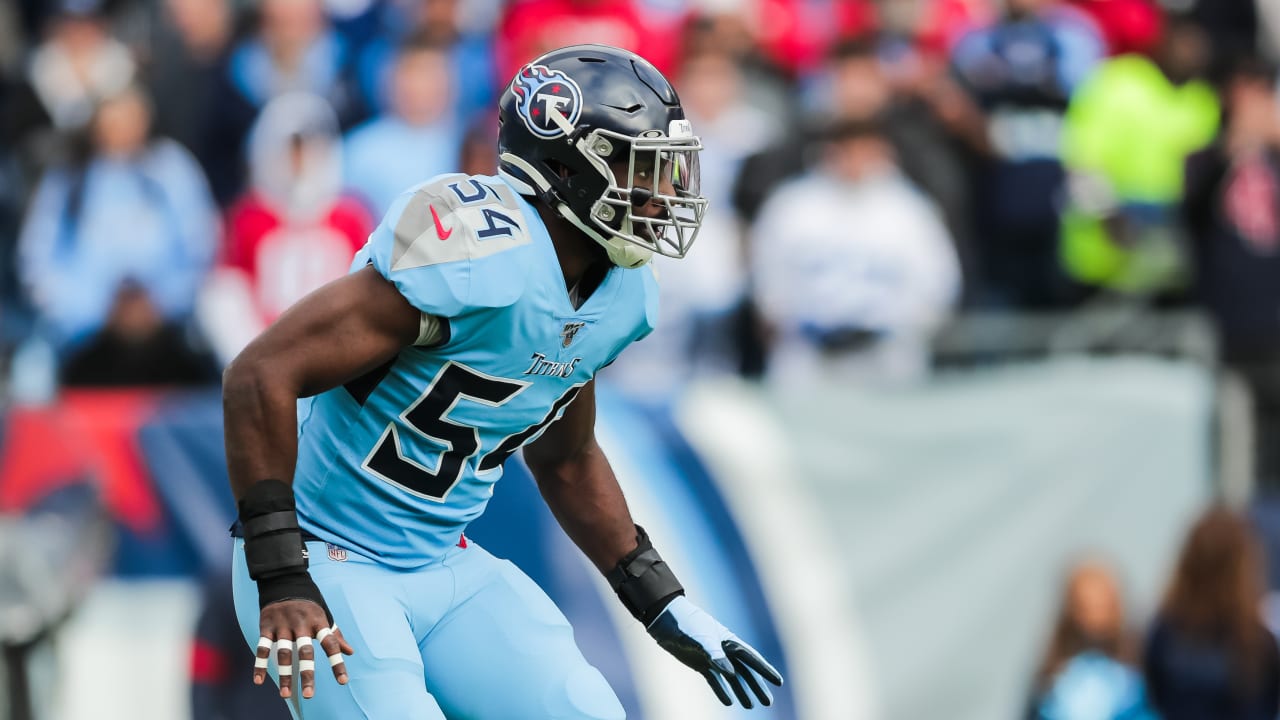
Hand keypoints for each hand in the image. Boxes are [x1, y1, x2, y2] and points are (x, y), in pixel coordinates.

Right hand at [255, 599, 354, 699]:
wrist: (284, 580)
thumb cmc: (309, 603)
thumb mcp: (324, 615)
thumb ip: (335, 635)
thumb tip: (350, 652)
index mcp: (318, 621)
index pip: (330, 644)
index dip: (337, 662)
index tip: (343, 681)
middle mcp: (301, 623)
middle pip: (305, 652)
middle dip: (307, 673)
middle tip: (309, 695)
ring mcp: (283, 625)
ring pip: (283, 653)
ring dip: (284, 674)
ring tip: (286, 694)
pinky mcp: (266, 626)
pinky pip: (263, 647)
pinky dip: (260, 664)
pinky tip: (259, 681)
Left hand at [647, 596, 782, 707]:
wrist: (664, 619)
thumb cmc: (686, 623)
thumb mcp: (701, 638)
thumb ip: (716, 655)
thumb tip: (731, 674)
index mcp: (729, 641)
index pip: (752, 658)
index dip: (765, 670)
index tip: (778, 682)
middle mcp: (724, 650)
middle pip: (745, 671)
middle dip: (757, 686)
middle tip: (767, 702)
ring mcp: (712, 657)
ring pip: (732, 677)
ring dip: (741, 691)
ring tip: (751, 705)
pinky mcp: (700, 663)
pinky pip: (714, 680)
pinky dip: (721, 690)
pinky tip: (728, 701)